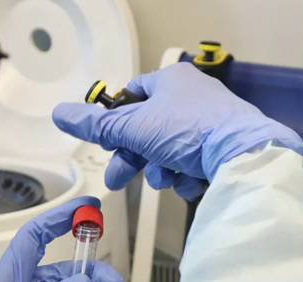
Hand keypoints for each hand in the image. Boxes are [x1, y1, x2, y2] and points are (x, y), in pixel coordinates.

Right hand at [52, 63, 302, 200]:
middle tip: (118, 180)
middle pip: (148, 131)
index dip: (116, 123)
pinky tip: (192, 181)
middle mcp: (192, 96)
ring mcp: (210, 122)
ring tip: (168, 179)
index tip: (108, 144)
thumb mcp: (134, 128)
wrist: (242, 156)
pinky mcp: (223, 147)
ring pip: (169, 151)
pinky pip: (192, 163)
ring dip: (161, 170)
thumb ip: (96, 125)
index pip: (132, 97)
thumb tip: (59, 113)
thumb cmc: (188, 131)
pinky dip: (186, 176)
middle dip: (134, 158)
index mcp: (170, 80)